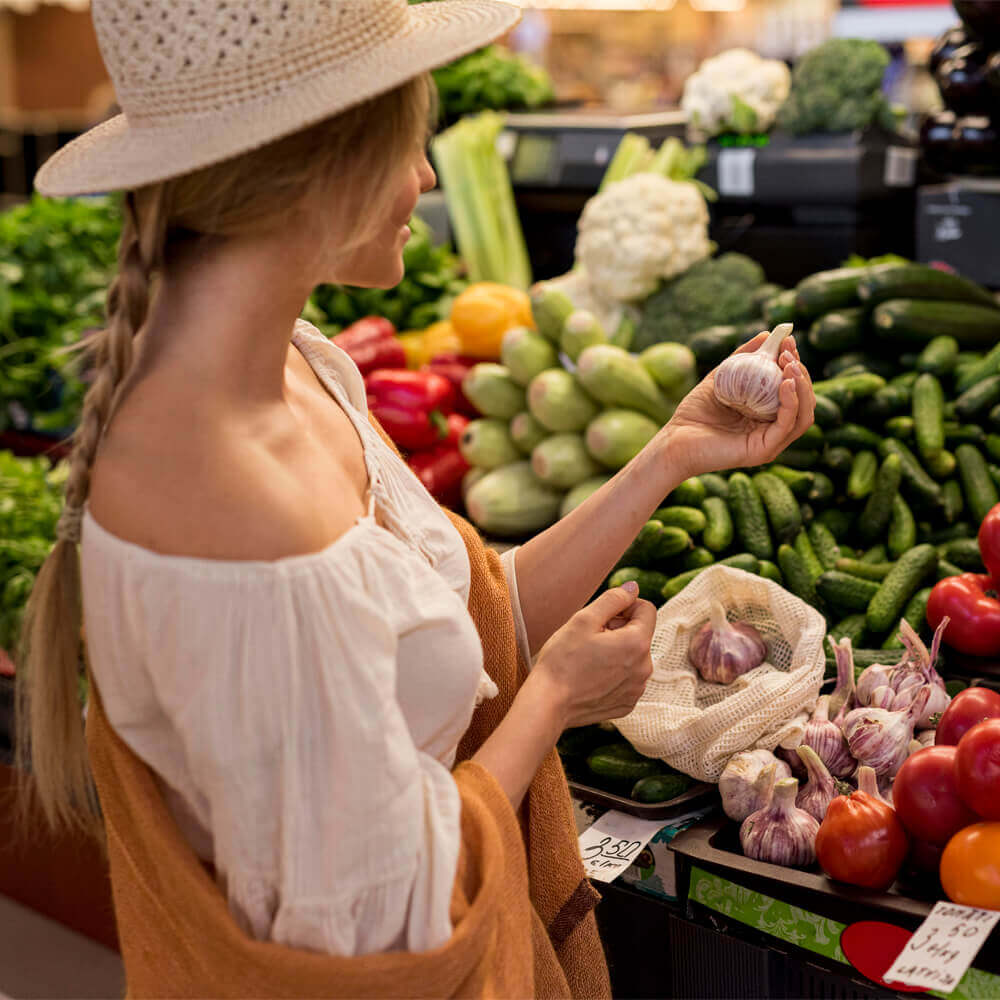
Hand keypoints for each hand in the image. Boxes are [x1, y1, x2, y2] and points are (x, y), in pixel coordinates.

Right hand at [532, 582, 655, 728]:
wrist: (548, 703)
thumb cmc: (562, 659)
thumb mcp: (583, 620)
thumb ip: (613, 599)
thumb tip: (633, 588)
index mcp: (637, 643)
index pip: (646, 609)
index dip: (624, 606)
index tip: (602, 618)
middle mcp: (645, 668)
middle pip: (639, 634)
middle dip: (618, 630)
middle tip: (589, 639)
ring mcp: (637, 689)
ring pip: (633, 657)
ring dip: (616, 652)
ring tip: (589, 659)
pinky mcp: (627, 704)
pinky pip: (627, 678)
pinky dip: (614, 673)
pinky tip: (591, 677)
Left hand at [659, 332, 815, 479]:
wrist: (673, 440)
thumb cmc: (694, 413)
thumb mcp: (721, 378)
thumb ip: (742, 358)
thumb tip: (766, 334)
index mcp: (767, 415)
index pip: (793, 390)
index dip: (795, 364)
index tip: (788, 341)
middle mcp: (772, 430)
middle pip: (804, 402)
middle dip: (800, 373)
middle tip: (788, 351)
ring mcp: (770, 443)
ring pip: (803, 416)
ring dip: (802, 387)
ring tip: (790, 365)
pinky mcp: (763, 451)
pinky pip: (786, 426)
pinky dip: (791, 403)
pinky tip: (785, 383)